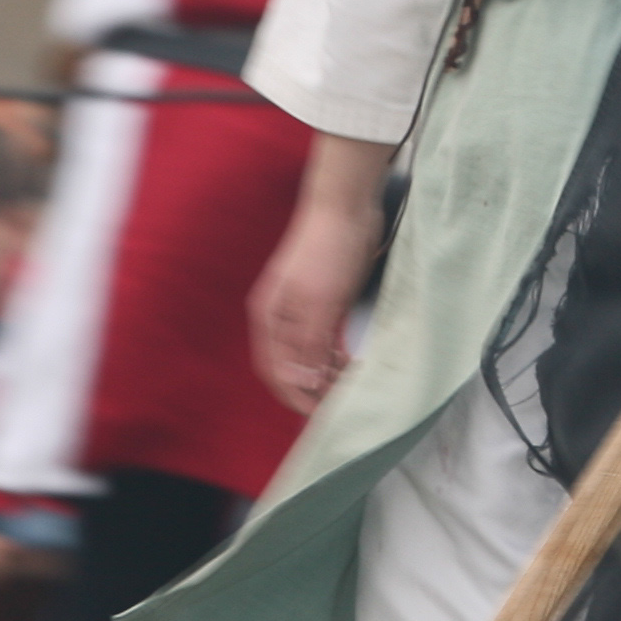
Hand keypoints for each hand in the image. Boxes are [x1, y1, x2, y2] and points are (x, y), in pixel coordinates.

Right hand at [251, 139, 391, 412]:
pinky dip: (334, 355)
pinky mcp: (324, 300)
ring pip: (309, 354)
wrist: (347, 205)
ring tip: (350, 385)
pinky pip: (324, 339)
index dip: (295, 395)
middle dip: (312, 387)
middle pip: (290, 365)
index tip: (319, 415)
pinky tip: (350, 363)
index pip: (275, 370)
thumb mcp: (319, 303)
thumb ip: (307, 345)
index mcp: (269, 317)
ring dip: (326, 373)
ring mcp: (302, 308)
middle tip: (340, 403)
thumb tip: (299, 383)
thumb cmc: (328, 251)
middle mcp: (281, 317)